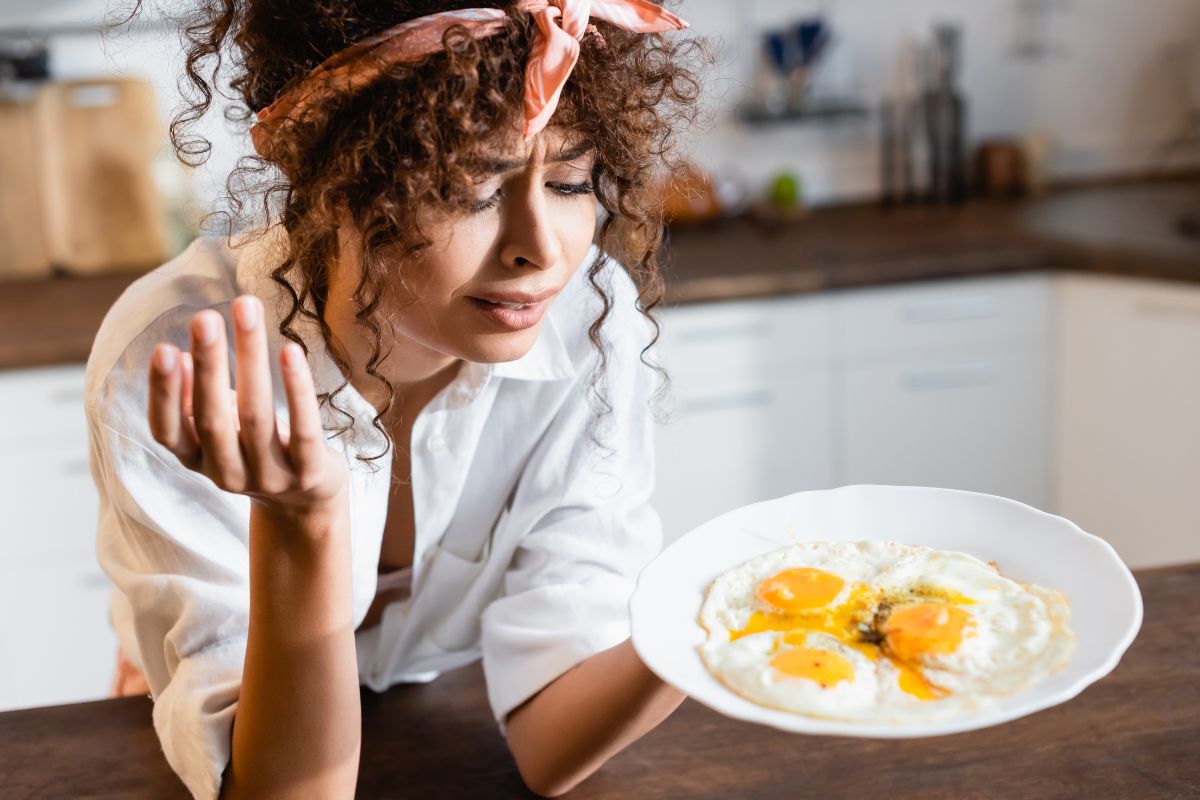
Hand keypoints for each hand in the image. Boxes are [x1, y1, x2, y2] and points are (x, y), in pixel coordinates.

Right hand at [147, 295, 348, 519]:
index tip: (164, 349)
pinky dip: (297, 388)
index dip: (164, 393)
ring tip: (247, 312)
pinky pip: (304, 429)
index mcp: (196, 460)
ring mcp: (269, 477)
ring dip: (250, 359)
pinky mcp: (308, 473)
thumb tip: (184, 356)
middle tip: (205, 317)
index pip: (167, 430)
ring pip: (256, 415)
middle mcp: (226, 473)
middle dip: (209, 365)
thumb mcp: (220, 427)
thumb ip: (197, 399)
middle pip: (212, 418)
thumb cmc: (254, 447)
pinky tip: (291, 350)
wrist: (305, 503)